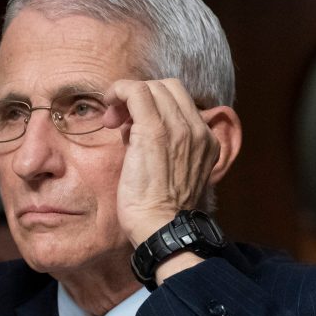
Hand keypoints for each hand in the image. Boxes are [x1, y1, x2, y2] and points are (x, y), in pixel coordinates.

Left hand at [103, 79, 237, 247]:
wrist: (161, 228)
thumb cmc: (158, 209)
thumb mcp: (170, 172)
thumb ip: (159, 145)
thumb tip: (132, 126)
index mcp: (206, 140)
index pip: (181, 101)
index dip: (154, 103)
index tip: (131, 123)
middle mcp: (198, 130)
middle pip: (168, 88)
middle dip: (141, 96)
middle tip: (118, 120)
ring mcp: (179, 129)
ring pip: (153, 87)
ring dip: (127, 96)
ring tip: (112, 121)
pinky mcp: (155, 132)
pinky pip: (136, 92)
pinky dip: (119, 91)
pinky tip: (108, 107)